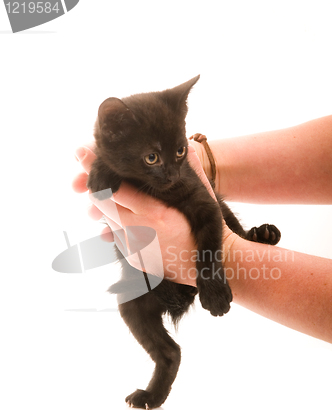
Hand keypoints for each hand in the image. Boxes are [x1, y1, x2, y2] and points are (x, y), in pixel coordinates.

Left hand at [73, 142, 235, 285]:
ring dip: (105, 204)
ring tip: (108, 190)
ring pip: (106, 218)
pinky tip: (125, 214)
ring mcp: (134, 247)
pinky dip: (116, 222)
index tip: (83, 152)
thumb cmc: (208, 226)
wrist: (208, 264)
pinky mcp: (132, 257)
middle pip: (102, 202)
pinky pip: (115, 235)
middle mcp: (139, 231)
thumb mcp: (202, 196)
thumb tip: (184, 144)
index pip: (115, 187)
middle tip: (88, 165)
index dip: (97, 169)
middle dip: (95, 183)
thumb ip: (192, 169)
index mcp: (155, 213)